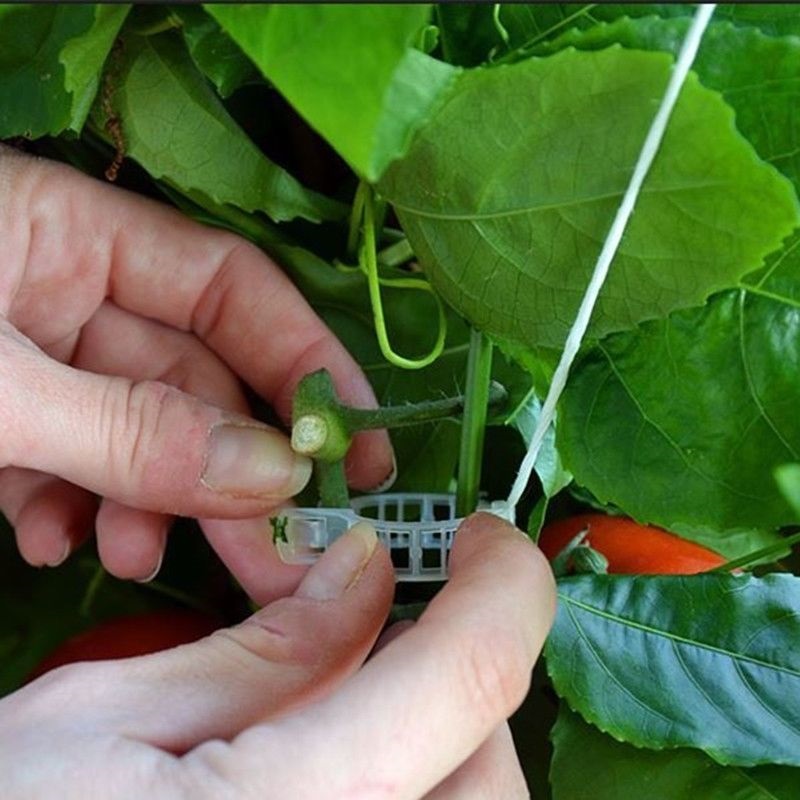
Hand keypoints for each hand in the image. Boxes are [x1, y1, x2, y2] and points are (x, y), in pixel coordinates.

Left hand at [0, 147, 392, 595]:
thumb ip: (130, 433)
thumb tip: (271, 476)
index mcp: (68, 231)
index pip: (229, 286)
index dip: (301, 362)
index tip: (347, 448)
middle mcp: (64, 287)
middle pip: (190, 378)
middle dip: (228, 471)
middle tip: (274, 552)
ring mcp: (32, 354)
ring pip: (134, 432)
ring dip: (147, 504)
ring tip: (132, 558)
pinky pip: (67, 460)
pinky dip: (74, 510)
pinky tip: (55, 543)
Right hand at [0, 514, 555, 798]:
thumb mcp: (107, 720)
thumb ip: (266, 651)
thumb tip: (368, 571)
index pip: (475, 673)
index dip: (507, 581)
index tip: (482, 535)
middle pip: (492, 762)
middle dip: (458, 675)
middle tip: (386, 629)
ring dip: (445, 740)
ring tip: (356, 703)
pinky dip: (418, 784)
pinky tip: (342, 763)